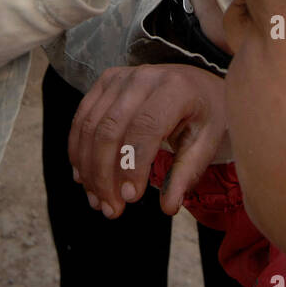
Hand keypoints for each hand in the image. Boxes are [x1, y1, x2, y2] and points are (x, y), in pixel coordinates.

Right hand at [69, 64, 228, 217]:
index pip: (145, 128)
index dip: (132, 165)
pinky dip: (79, 151)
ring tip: (97, 201)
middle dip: (105, 175)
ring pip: (91, 126)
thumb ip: (186, 173)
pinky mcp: (105, 81)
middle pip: (111, 129)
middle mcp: (144, 77)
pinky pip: (82, 118)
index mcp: (176, 88)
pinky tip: (84, 178)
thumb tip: (168, 207)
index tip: (130, 198)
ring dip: (89, 169)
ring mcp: (121, 76)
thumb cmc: (204, 115)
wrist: (196, 84)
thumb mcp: (207, 143)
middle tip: (111, 209)